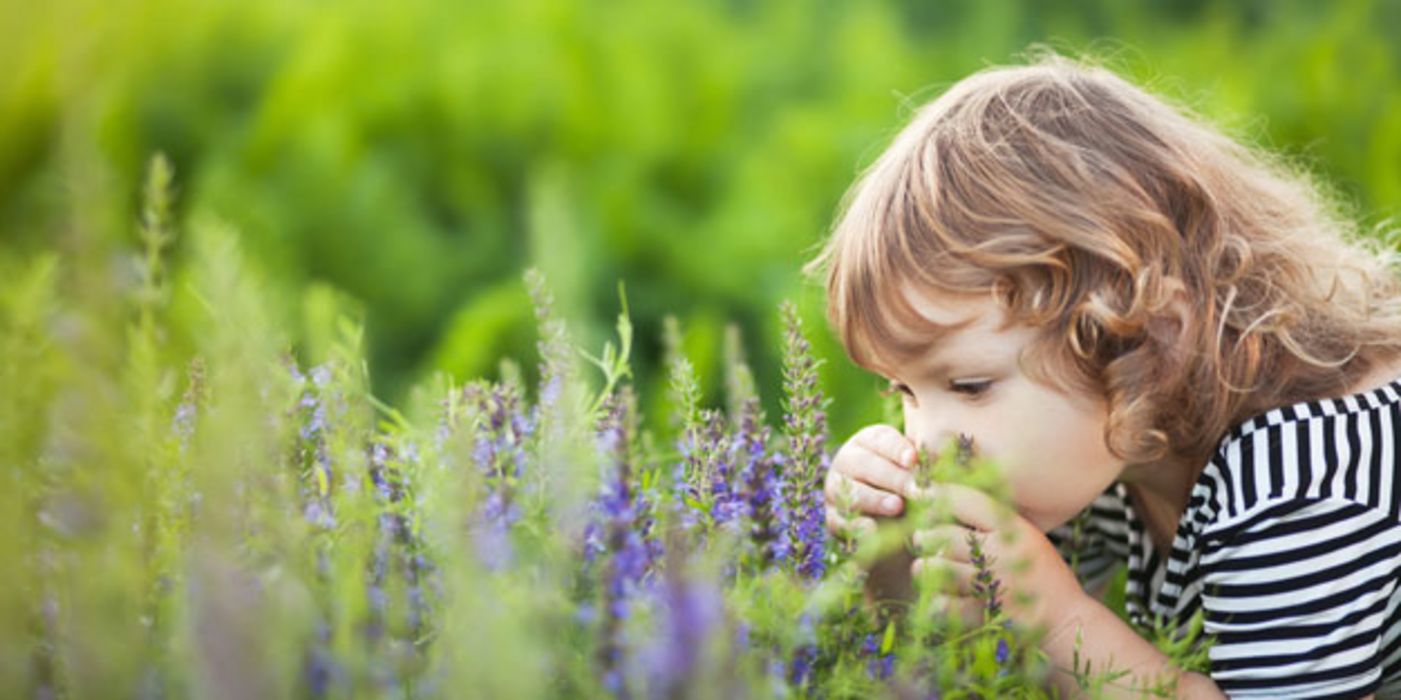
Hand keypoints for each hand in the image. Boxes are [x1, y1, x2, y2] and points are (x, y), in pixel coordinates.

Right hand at [823, 424, 918, 537]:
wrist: (895, 527)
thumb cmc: (911, 488)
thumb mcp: (916, 472)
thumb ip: (922, 466)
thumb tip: (934, 462)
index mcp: (869, 442)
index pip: (882, 440)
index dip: (897, 450)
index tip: (913, 460)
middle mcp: (848, 460)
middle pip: (865, 464)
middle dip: (893, 478)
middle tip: (916, 490)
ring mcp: (835, 488)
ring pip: (851, 491)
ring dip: (875, 499)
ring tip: (898, 507)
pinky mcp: (832, 517)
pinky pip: (839, 520)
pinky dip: (854, 526)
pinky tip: (872, 529)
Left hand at [909, 482, 1085, 632]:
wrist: (1067, 619)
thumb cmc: (1043, 574)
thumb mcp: (1027, 537)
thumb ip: (994, 519)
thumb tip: (946, 496)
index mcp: (1014, 528)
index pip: (965, 499)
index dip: (937, 492)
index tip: (920, 492)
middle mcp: (1001, 553)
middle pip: (941, 534)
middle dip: (925, 536)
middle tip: (922, 539)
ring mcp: (990, 585)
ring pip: (934, 568)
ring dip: (925, 568)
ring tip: (926, 567)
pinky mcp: (983, 615)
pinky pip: (939, 604)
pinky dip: (934, 601)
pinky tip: (940, 597)